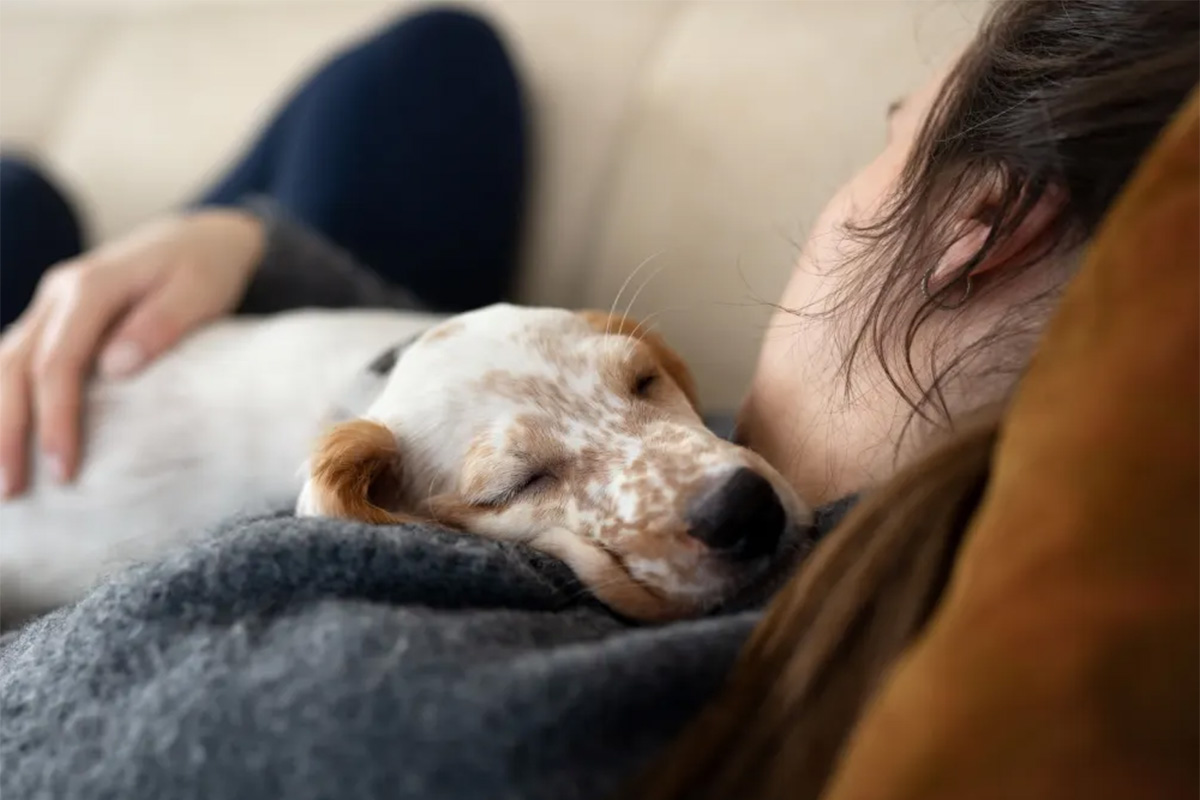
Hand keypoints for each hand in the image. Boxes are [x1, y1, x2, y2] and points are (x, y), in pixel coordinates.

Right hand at [0, 209, 264, 496]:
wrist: (199, 238)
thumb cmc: (205, 269)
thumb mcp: (201, 291)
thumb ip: (162, 324)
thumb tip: (116, 367)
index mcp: (91, 286)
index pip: (58, 364)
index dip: (56, 419)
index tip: (64, 469)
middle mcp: (58, 294)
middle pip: (13, 368)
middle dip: (7, 433)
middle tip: (11, 491)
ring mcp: (49, 306)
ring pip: (2, 364)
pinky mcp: (51, 320)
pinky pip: (12, 361)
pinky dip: (1, 399)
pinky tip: (0, 440)